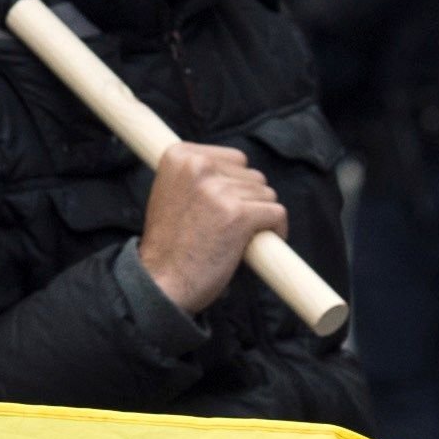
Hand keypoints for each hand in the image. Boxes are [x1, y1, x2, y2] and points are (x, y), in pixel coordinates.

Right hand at [134, 142, 287, 318]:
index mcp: (180, 155)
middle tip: (229, 227)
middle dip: (248, 201)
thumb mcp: (171, 194)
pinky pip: (277, 213)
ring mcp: (218, 189)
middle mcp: (198, 165)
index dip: (236, 185)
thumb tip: (238, 171)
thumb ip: (198, 176)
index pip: (235, 158)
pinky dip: (276, 230)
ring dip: (259, 218)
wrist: (161, 282)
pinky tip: (258, 245)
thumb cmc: (169, 245)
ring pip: (267, 194)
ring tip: (236, 238)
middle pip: (252, 175)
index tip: (226, 208)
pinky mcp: (238, 214)